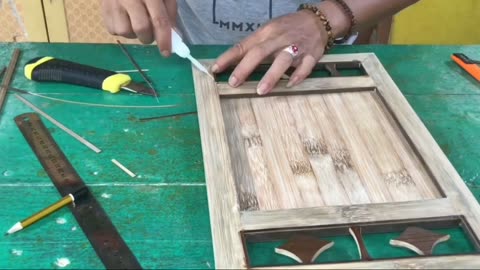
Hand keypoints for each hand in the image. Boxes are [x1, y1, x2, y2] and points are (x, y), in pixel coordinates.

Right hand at [101, 0, 176, 55]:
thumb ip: (169, 12)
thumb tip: (172, 35)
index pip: (159, 20)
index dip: (164, 39)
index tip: (166, 53)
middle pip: (141, 28)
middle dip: (149, 37)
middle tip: (151, 32)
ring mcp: (114, 3)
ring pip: (126, 32)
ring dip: (134, 34)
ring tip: (136, 22)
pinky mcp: (103, 9)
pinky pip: (113, 30)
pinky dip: (122, 30)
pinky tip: (125, 19)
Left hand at [212, 9, 328, 94]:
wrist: (317, 21)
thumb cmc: (287, 28)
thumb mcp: (268, 31)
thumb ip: (253, 46)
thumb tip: (232, 63)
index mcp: (266, 33)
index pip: (244, 45)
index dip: (228, 58)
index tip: (215, 70)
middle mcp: (279, 40)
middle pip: (260, 52)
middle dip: (245, 68)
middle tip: (233, 83)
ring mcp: (296, 48)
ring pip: (282, 61)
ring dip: (271, 76)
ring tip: (260, 91)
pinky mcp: (312, 55)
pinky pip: (305, 67)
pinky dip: (298, 76)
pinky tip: (289, 85)